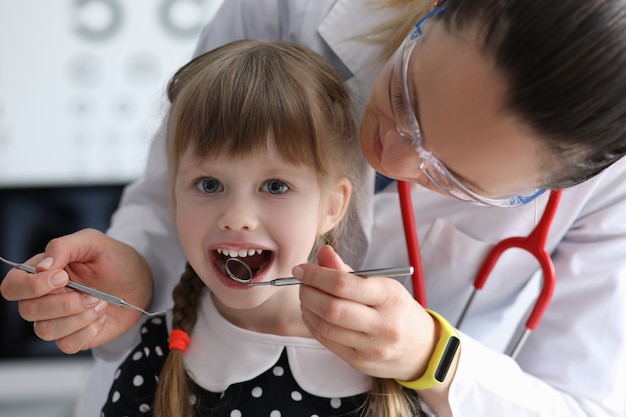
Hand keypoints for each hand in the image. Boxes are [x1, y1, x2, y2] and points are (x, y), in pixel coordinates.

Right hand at [0, 228, 151, 352]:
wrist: (141, 281)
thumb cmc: (115, 259)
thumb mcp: (93, 242)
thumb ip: (64, 247)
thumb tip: (42, 267)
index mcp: (41, 273)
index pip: (12, 286)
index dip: (31, 286)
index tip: (63, 277)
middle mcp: (43, 298)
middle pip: (27, 311)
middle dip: (63, 303)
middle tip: (92, 294)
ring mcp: (58, 320)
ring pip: (44, 330)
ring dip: (78, 317)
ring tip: (100, 303)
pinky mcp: (74, 337)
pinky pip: (66, 345)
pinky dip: (88, 331)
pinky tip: (101, 317)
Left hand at [295, 245, 437, 380]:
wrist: (419, 349)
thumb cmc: (396, 309)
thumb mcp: (382, 284)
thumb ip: (349, 271)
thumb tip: (323, 254)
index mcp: (390, 297)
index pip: (344, 285)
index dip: (316, 275)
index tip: (301, 268)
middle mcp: (383, 325)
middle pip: (332, 308)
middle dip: (308, 292)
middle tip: (301, 282)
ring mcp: (371, 347)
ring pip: (326, 327)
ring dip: (307, 308)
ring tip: (305, 296)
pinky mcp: (360, 362)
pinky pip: (327, 341)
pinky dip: (313, 324)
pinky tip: (311, 313)